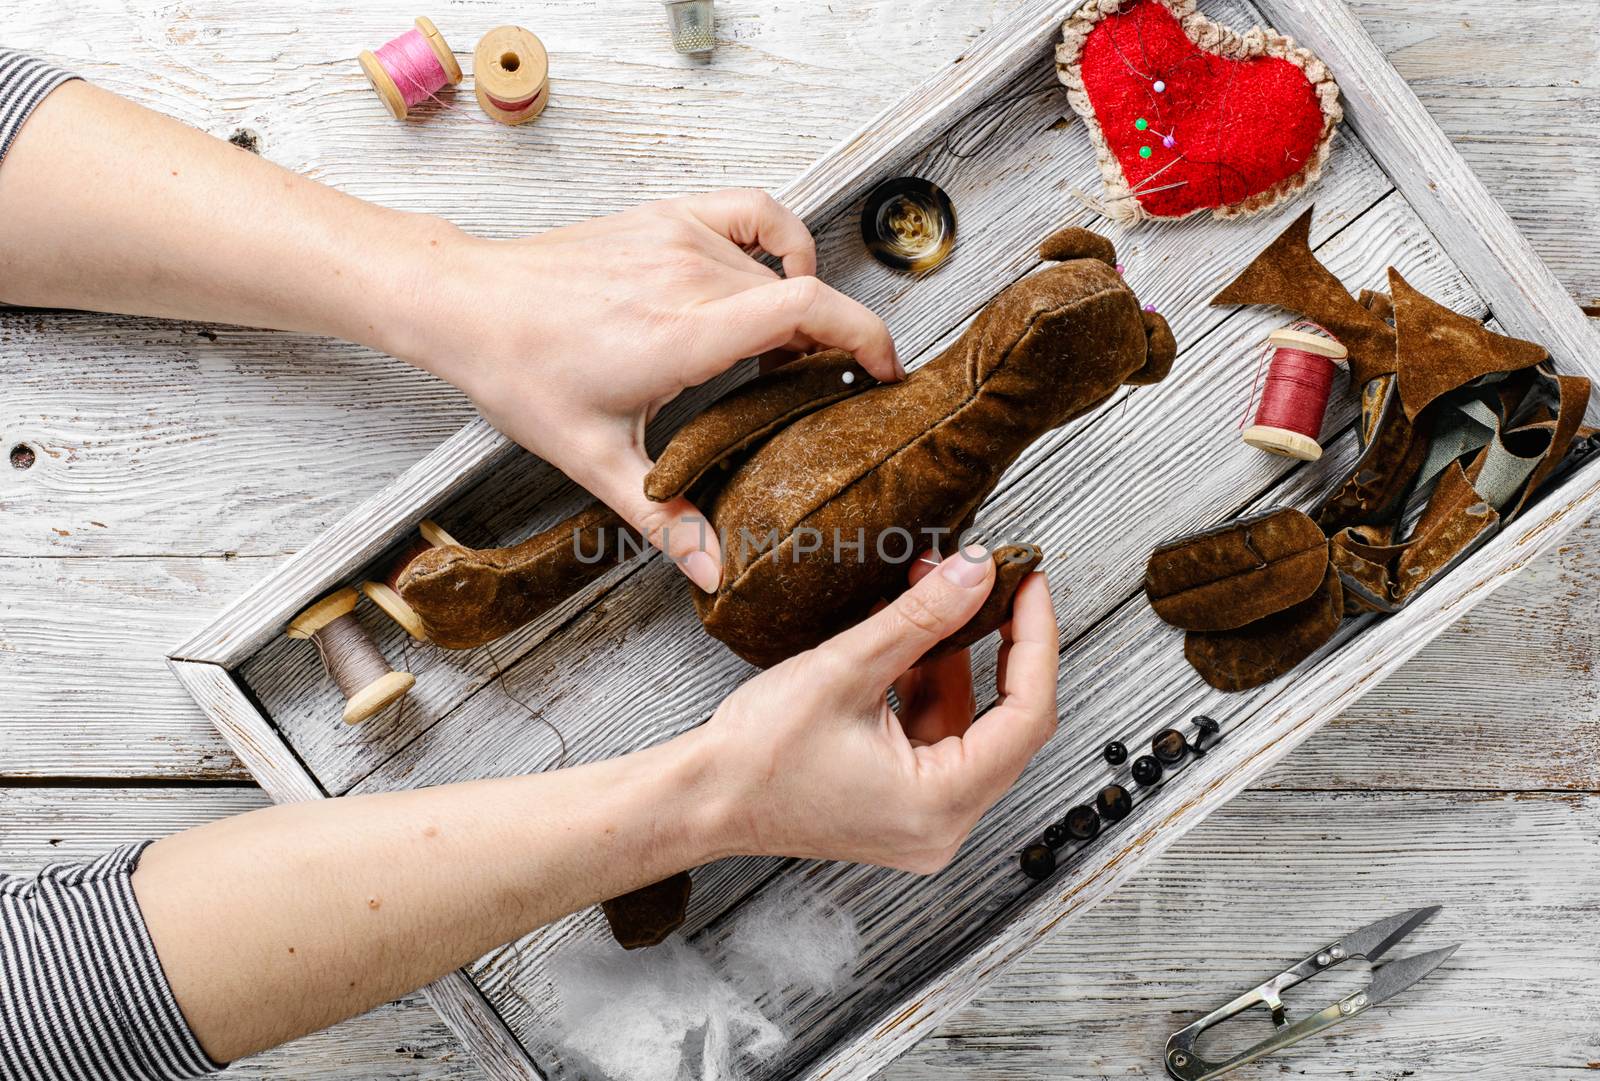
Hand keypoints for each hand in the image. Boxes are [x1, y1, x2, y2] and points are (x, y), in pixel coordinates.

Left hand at [392, 190, 901, 591]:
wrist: (468, 306)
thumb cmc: (522, 373)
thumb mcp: (595, 459)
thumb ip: (665, 517)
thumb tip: (715, 573)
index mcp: (682, 334)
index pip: (807, 308)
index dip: (864, 336)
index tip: (884, 372)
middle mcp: (688, 275)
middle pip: (802, 296)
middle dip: (831, 343)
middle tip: (827, 392)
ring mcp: (678, 238)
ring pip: (778, 267)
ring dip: (800, 309)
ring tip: (785, 358)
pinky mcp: (665, 217)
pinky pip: (755, 211)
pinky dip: (784, 237)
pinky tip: (778, 273)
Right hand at [698, 547, 1059, 872]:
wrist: (699, 797)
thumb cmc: (757, 754)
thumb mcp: (846, 669)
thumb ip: (922, 617)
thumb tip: (978, 573)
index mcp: (941, 805)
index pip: (1026, 716)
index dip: (1036, 641)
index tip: (1029, 585)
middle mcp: (943, 824)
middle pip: (1005, 722)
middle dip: (992, 643)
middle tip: (988, 580)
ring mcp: (922, 818)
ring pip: (965, 722)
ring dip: (951, 656)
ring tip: (929, 590)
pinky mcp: (900, 803)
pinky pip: (934, 735)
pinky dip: (925, 683)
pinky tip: (905, 635)